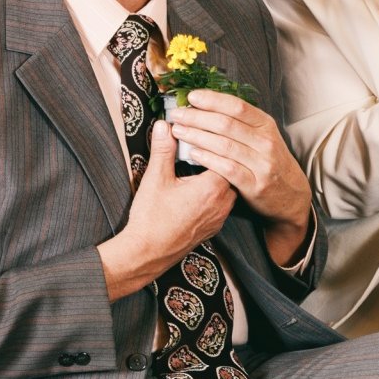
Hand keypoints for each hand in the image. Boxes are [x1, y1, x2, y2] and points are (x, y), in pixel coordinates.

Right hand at [98, 121, 236, 299]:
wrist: (148, 253)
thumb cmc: (151, 218)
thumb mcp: (155, 178)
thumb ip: (163, 149)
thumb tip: (164, 125)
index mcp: (213, 186)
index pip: (224, 154)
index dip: (213, 141)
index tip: (201, 132)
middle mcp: (224, 201)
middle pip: (230, 169)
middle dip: (217, 156)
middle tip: (202, 144)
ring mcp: (221, 216)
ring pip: (228, 187)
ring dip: (217, 174)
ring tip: (201, 163)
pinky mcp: (215, 226)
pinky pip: (222, 202)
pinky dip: (215, 192)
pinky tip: (200, 186)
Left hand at [164, 89, 312, 263]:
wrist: (290, 194)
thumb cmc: (270, 161)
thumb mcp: (263, 136)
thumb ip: (240, 123)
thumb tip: (209, 105)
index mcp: (266, 125)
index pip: (237, 106)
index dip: (212, 100)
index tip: (191, 96)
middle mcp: (266, 142)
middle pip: (226, 124)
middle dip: (197, 117)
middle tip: (177, 114)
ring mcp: (262, 164)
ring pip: (224, 145)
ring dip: (197, 136)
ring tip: (179, 131)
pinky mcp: (255, 184)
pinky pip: (227, 168)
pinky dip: (208, 159)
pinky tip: (193, 153)